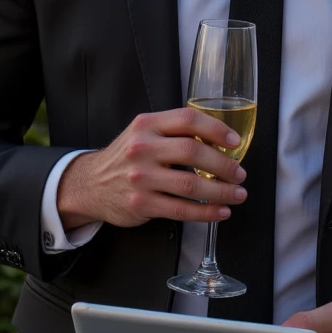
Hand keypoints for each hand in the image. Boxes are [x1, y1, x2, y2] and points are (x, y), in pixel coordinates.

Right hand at [57, 107, 247, 230]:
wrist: (90, 184)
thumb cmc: (127, 158)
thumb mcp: (143, 133)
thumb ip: (174, 132)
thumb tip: (220, 141)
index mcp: (147, 125)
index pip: (188, 120)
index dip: (216, 129)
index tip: (235, 142)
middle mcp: (142, 148)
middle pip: (193, 152)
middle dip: (224, 165)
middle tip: (240, 174)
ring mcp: (141, 178)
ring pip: (191, 185)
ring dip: (221, 192)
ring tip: (237, 194)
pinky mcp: (141, 203)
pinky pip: (181, 210)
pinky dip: (206, 212)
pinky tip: (220, 211)